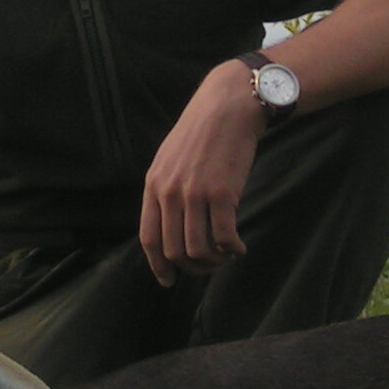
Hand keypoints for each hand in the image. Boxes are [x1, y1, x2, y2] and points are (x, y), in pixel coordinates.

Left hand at [137, 59, 266, 287]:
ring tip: (226, 256)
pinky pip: (223, 238)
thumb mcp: (170, 159)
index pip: (149, 238)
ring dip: (214, 262)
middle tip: (208, 267)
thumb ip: (165, 190)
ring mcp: (195, 194)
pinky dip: (232, 250)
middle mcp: (170, 193)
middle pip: (174, 249)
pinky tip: (238, 247)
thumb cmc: (202, 133)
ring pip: (199, 249)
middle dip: (192, 267)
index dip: (158, 266)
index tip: (169, 280)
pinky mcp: (222, 194)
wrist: (228, 107)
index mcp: (153, 185)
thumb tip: (170, 227)